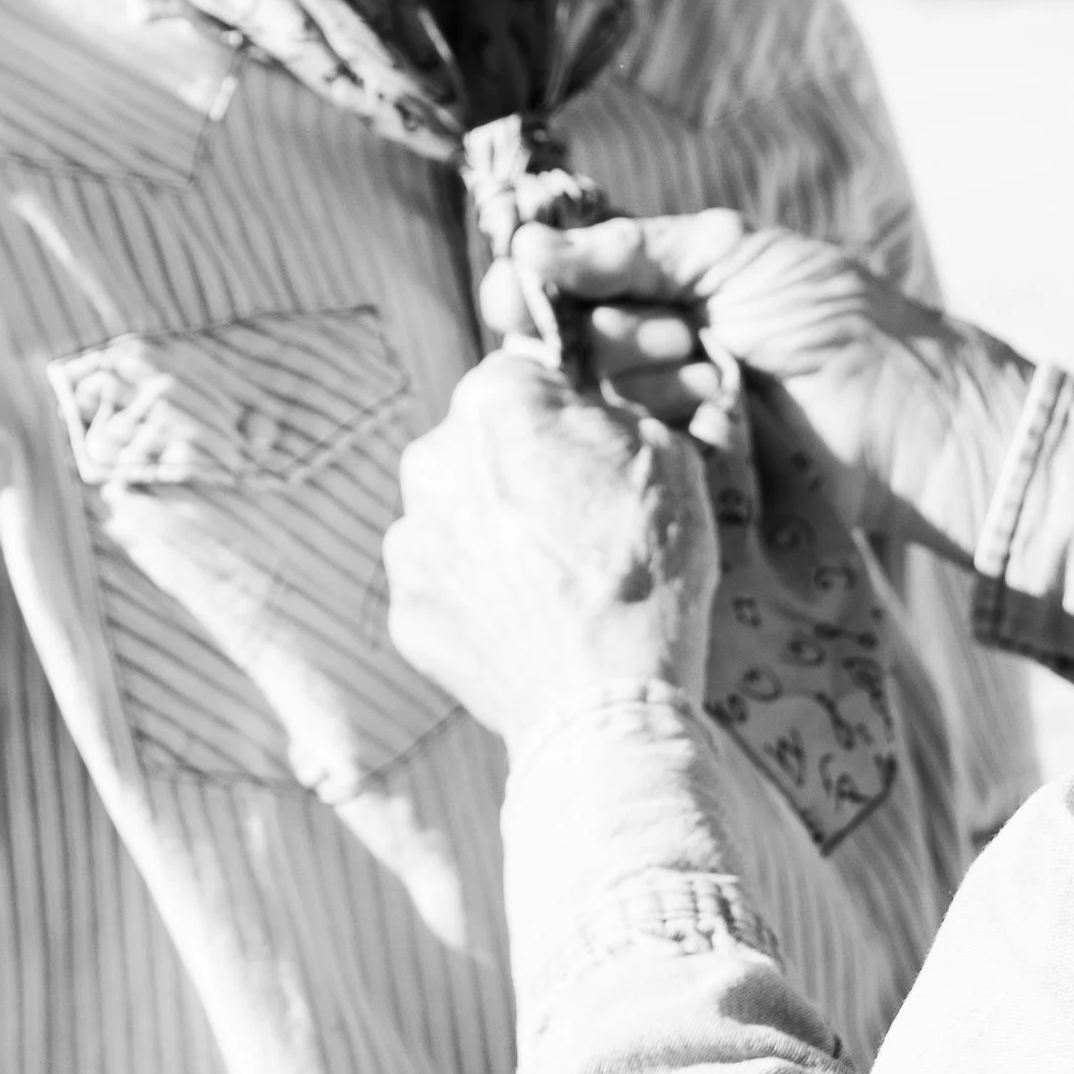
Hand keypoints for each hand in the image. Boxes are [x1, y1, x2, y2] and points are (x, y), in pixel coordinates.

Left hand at [383, 354, 716, 753]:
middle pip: (478, 445)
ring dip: (494, 531)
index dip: (564, 408)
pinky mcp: (406, 610)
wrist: (605, 698)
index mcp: (495, 405)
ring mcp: (410, 540)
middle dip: (520, 469)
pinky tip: (531, 619)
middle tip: (579, 517)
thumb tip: (592, 418)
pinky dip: (479, 595)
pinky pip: (445, 584)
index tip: (591, 445)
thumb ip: (614, 415)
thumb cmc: (646, 569)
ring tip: (555, 578)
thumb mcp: (667, 458)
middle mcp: (432, 460)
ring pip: (455, 514)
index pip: (522, 375)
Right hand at [480, 212, 1031, 562]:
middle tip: (682, 336)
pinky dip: (666, 431)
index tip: (518, 291)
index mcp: (657, 289)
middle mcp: (646, 354)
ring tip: (720, 378)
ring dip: (651, 384)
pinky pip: (626, 456)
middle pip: (565, 347)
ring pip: (593, 401)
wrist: (907, 413)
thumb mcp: (732, 254)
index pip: (561, 287)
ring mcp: (659, 420)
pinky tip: (717, 421)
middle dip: (612, 336)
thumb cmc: (833, 320)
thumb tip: (527, 248)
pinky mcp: (676, 478)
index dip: (531, 290)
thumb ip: (630, 249)